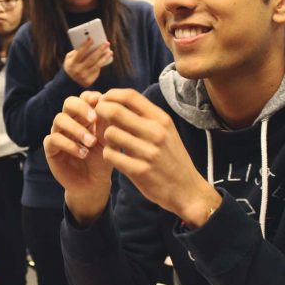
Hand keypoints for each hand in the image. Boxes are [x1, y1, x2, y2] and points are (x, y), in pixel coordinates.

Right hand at [43, 91, 113, 223]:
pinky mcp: (51, 148)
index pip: (83, 98)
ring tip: (91, 142)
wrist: (93, 184)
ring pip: (59, 119)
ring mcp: (58, 133)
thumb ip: (106, 124)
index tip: (100, 102)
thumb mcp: (108, 142)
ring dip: (77, 129)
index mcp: (84, 116)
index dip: (90, 97)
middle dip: (81, 108)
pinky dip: (69, 144)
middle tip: (94, 118)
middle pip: (68, 103)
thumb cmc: (102, 160)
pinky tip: (82, 153)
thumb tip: (105, 103)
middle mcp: (69, 121)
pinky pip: (54, 139)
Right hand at [63, 38, 112, 87]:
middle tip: (107, 43)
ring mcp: (83, 77)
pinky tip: (107, 58)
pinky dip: (102, 63)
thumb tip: (90, 42)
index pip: (79, 53)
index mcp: (71, 63)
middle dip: (100, 50)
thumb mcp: (70, 58)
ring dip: (105, 57)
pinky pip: (97, 71)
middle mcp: (77, 70)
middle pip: (91, 58)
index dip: (85, 46)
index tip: (92, 38)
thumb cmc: (71, 64)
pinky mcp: (88, 81)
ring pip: (97, 65)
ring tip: (110, 51)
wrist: (69, 81)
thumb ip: (77, 51)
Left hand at [96, 89, 220, 226]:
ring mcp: (148, 152)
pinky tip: (116, 156)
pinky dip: (108, 154)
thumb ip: (144, 117)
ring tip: (112, 143)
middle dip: (100, 112)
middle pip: (115, 111)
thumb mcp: (166, 131)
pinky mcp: (139, 171)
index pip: (130, 96)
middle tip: (98, 119)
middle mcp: (156, 132)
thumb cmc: (171, 157)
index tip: (104, 101)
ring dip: (105, 137)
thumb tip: (115, 101)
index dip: (111, 95)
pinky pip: (110, 155)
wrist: (187, 190)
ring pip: (109, 133)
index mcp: (162, 119)